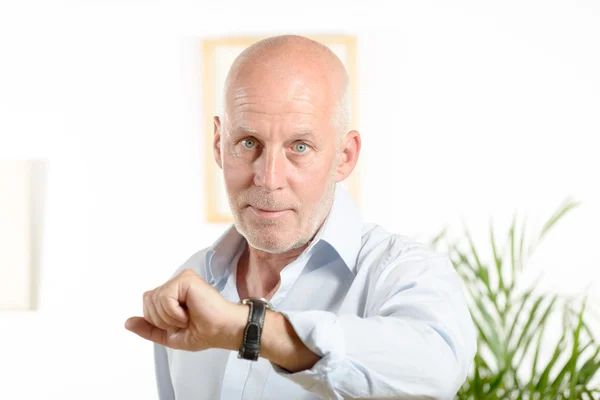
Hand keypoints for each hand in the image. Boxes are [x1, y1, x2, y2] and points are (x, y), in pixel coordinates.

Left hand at [125, 269, 245, 350]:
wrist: (222, 331)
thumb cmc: (205, 332)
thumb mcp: (170, 336)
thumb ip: (149, 329)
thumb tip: (127, 322)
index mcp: (172, 294)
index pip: (147, 302)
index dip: (157, 320)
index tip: (180, 324)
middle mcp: (175, 284)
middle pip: (147, 300)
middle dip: (162, 319)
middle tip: (184, 321)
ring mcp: (181, 280)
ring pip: (155, 299)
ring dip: (170, 317)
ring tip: (188, 317)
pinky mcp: (186, 279)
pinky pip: (165, 297)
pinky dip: (174, 312)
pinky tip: (189, 312)